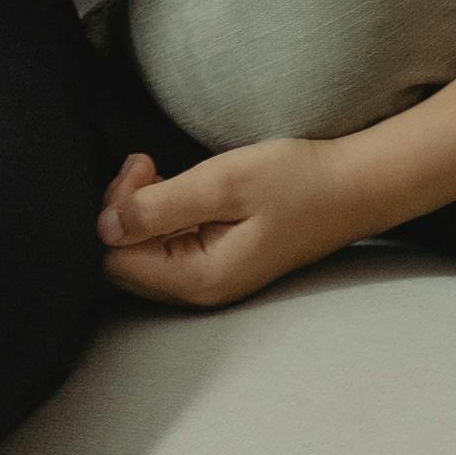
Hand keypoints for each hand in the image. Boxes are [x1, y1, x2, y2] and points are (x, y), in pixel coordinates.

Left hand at [97, 134, 386, 308]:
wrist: (351, 188)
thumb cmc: (296, 183)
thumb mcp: (224, 184)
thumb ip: (160, 206)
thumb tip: (104, 226)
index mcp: (199, 277)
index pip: (115, 258)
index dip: (116, 212)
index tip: (146, 170)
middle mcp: (199, 289)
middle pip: (123, 259)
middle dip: (123, 211)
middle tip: (150, 165)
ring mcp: (208, 278)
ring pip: (141, 250)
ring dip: (141, 208)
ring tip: (162, 169)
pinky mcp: (216, 261)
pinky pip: (165, 244)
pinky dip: (160, 214)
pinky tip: (179, 185)